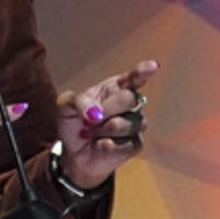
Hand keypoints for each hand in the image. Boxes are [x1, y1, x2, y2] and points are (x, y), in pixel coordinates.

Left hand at [55, 60, 158, 190]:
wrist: (73, 152)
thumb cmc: (74, 123)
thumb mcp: (66, 106)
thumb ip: (78, 101)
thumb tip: (96, 112)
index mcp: (115, 88)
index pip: (133, 78)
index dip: (143, 72)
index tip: (152, 66)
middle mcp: (130, 104)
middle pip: (128, 99)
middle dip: (106, 109)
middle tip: (90, 119)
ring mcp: (135, 124)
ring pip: (124, 124)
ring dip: (102, 130)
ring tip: (93, 133)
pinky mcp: (135, 144)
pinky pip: (124, 144)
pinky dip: (105, 145)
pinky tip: (99, 145)